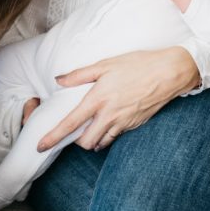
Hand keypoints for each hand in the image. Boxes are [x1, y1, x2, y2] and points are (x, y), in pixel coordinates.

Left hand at [36, 47, 198, 152]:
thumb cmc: (136, 64)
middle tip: (71, 133)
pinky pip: (115, 138)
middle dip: (75, 142)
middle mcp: (109, 115)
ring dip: (91, 141)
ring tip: (87, 131)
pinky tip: (105, 128)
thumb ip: (79, 75)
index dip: (53, 137)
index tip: (40, 146)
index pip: (70, 124)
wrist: (169, 72)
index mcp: (98, 99)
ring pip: (100, 143)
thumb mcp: (105, 64)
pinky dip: (106, 137)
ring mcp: (123, 123)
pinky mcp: (134, 125)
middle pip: (85, 142)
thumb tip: (59, 80)